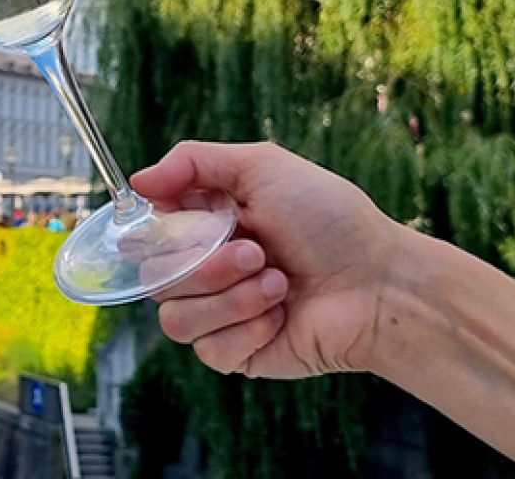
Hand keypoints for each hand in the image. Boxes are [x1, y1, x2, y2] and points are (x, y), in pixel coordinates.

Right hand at [130, 141, 406, 378]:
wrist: (379, 285)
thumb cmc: (332, 221)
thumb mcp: (263, 167)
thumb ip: (192, 162)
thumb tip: (136, 181)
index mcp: (207, 223)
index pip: (147, 232)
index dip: (160, 230)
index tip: (191, 220)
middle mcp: (207, 268)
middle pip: (154, 276)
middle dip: (207, 263)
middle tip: (258, 251)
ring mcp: (220, 313)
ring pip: (174, 317)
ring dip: (231, 297)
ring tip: (278, 284)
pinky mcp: (236, 353)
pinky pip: (208, 350)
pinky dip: (246, 329)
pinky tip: (281, 316)